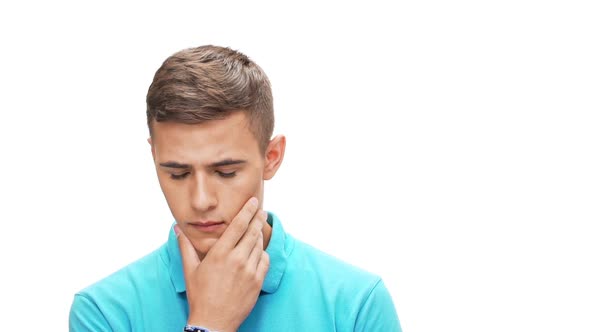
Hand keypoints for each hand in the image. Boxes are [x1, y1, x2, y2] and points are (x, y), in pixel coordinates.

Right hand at [176, 197, 269, 331]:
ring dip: (259, 236)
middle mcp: (237, 260)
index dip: (247, 211)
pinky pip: (265, 260)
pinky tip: (257, 252)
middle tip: (261, 210)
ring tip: (257, 230)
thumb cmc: (200, 296)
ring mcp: (249, 271)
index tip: (253, 201)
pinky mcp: (257, 281)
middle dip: (258, 218)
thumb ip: (185, 246)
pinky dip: (263, 253)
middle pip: (253, 232)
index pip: (238, 225)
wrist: (213, 322)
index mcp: (220, 254)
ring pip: (259, 245)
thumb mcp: (190, 270)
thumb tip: (177, 229)